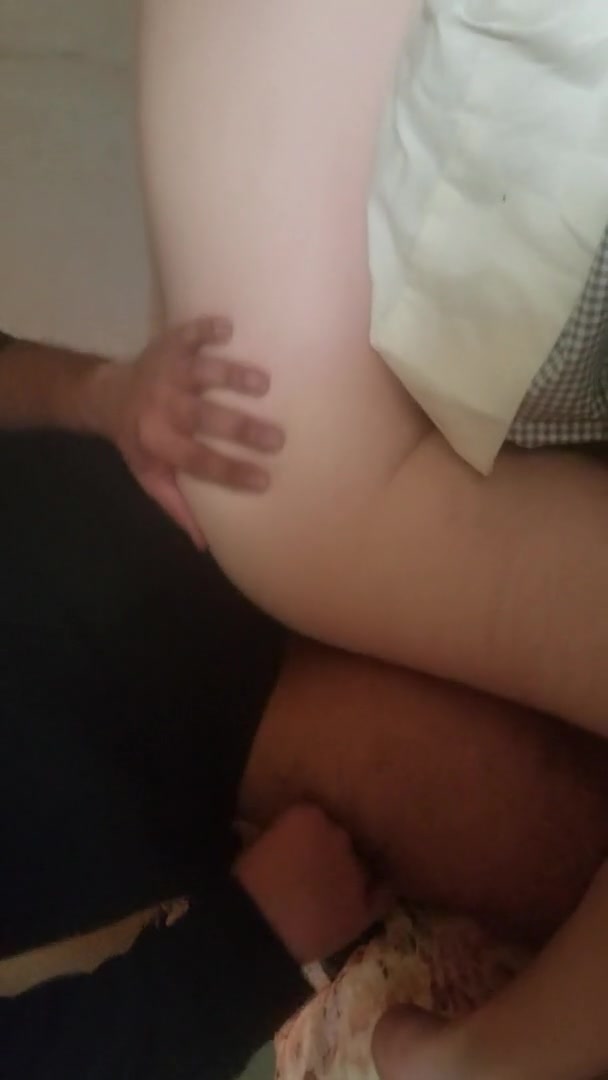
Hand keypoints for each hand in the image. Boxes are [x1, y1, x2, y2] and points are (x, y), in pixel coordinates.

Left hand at [93, 318, 283, 545]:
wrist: (106, 396)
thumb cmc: (139, 442)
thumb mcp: (150, 477)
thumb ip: (176, 506)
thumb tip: (205, 545)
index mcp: (158, 442)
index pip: (199, 461)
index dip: (231, 472)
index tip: (265, 480)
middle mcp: (162, 406)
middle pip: (205, 418)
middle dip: (242, 428)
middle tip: (279, 438)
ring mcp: (167, 373)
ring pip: (201, 373)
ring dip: (232, 376)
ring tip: (265, 383)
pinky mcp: (168, 345)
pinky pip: (188, 333)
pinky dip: (206, 328)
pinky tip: (230, 327)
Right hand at [234, 805, 391, 964]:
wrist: (253, 928)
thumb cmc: (243, 886)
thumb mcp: (255, 845)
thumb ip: (280, 835)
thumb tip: (285, 841)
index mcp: (307, 814)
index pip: (318, 819)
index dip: (310, 835)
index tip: (299, 846)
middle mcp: (338, 834)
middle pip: (342, 839)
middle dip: (330, 851)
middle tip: (313, 869)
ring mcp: (354, 869)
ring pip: (359, 865)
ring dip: (349, 873)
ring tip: (332, 888)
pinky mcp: (363, 904)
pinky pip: (383, 894)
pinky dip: (380, 891)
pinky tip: (377, 892)